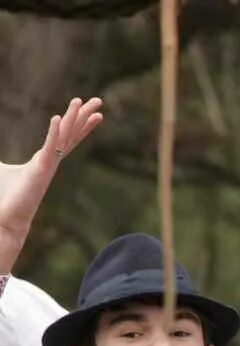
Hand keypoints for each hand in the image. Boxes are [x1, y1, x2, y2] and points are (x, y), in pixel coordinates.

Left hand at [0, 97, 103, 271]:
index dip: (81, 124)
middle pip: (72, 134)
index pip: (67, 138)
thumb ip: (1, 163)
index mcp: (45, 160)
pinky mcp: (40, 169)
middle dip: (84, 116)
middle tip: (99, 101)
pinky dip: (53, 133)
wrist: (8, 219)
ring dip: (73, 119)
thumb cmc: (5, 198)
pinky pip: (50, 147)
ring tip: (81, 102)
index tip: (96, 113)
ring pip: (65, 137)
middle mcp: (51, 161)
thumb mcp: (1, 170)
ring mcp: (48, 165)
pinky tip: (57, 118)